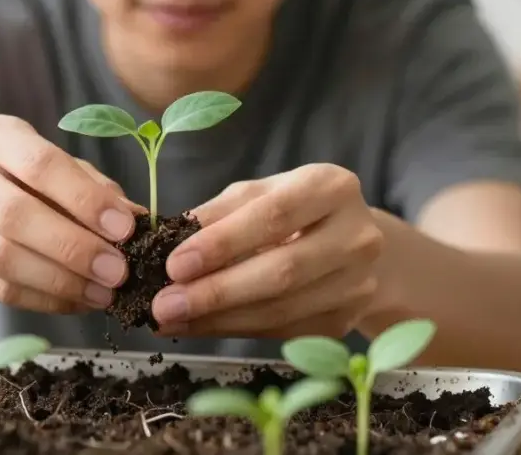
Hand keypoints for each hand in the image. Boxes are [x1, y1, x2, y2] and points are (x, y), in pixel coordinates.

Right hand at [0, 114, 137, 313]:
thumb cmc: (27, 182)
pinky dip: (45, 300)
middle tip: (117, 270)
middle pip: (15, 215)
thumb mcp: (62, 171)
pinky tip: (78, 301)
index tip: (124, 228)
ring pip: (3, 258)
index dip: (84, 198)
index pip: (39, 164)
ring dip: (61, 281)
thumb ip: (97, 190)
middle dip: (73, 247)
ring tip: (103, 292)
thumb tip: (141, 222)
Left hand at [150, 164, 383, 338]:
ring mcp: (357, 285)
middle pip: (282, 271)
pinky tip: (196, 325)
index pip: (273, 216)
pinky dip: (233, 330)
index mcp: (332, 188)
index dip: (222, 243)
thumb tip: (168, 240)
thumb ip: (220, 212)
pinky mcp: (345, 321)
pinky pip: (281, 331)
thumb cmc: (295, 209)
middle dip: (216, 292)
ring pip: (280, 310)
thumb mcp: (260, 192)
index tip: (175, 264)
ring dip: (218, 318)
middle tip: (164, 304)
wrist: (351, 243)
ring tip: (170, 318)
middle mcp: (357, 237)